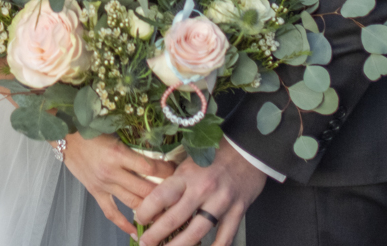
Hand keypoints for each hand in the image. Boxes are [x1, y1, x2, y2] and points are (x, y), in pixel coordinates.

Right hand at [61, 133, 176, 236]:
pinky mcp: (95, 192)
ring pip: (132, 202)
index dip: (166, 171)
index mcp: (119, 154)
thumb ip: (132, 146)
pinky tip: (135, 231)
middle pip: (144, 188)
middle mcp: (112, 172)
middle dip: (163, 194)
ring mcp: (104, 185)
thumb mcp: (115, 133)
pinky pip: (111, 212)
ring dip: (149, 209)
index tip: (178, 171)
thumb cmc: (92, 130)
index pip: (149, 166)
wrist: (66, 136)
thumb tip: (155, 153)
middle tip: (178, 196)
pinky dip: (123, 224)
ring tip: (165, 215)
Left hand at [133, 139, 266, 245]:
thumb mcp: (190, 162)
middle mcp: (203, 189)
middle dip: (156, 234)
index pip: (161, 196)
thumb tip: (154, 201)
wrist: (248, 150)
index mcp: (188, 175)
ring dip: (180, 245)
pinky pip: (226, 236)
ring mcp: (221, 201)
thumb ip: (176, 181)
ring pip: (198, 232)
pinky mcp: (238, 210)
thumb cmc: (215, 156)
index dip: (146, 210)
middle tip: (145, 243)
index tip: (139, 218)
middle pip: (175, 218)